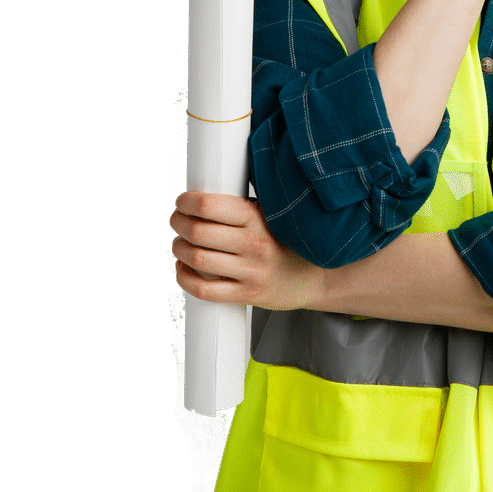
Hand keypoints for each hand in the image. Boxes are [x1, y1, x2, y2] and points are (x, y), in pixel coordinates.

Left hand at [170, 191, 324, 310]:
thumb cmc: (285, 241)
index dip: (187, 203)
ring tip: (180, 244)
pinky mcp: (248, 295)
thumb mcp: (270, 215)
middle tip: (177, 221)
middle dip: (179, 224)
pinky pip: (205, 290)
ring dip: (179, 249)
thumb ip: (240, 208)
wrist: (314, 277)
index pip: (209, 206)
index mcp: (258, 218)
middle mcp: (254, 244)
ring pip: (198, 260)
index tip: (183, 202)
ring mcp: (251, 272)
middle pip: (198, 232)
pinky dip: (185, 278)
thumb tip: (200, 196)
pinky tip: (184, 269)